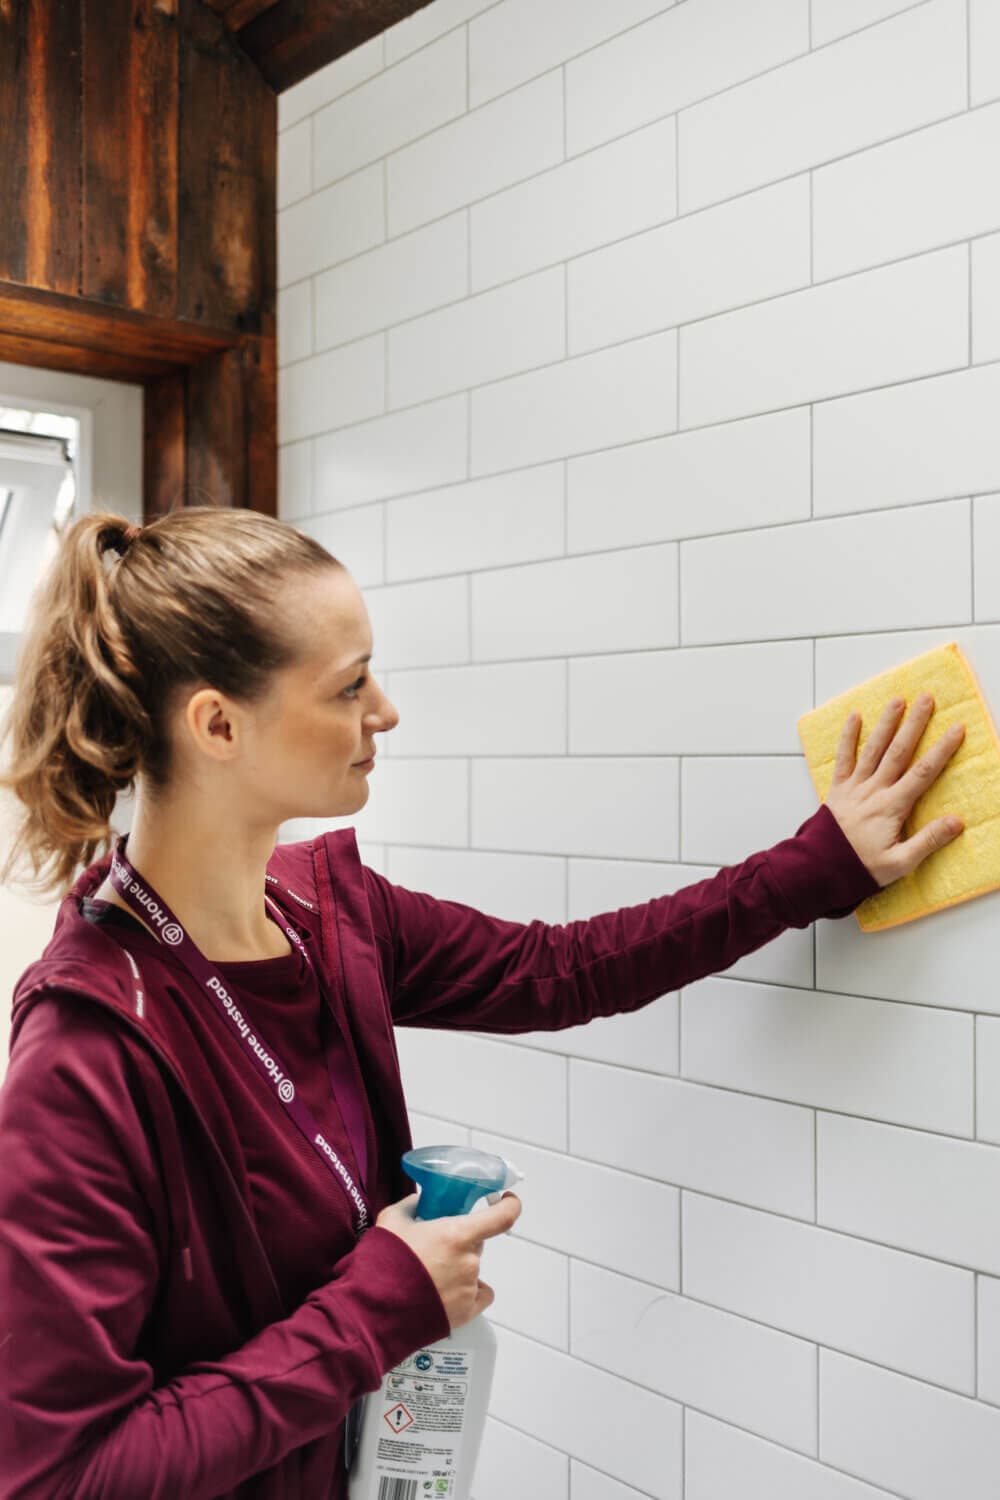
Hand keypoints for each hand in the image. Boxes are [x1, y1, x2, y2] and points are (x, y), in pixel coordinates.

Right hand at [375, 1190, 521, 1329]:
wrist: (372, 1310)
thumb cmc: (383, 1262)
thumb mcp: (391, 1221)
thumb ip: (410, 1206)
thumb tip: (420, 1203)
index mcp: (457, 1235)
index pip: (502, 1217)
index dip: (509, 1205)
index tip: (506, 1199)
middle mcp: (469, 1262)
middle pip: (476, 1244)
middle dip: (459, 1242)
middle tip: (434, 1246)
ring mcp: (468, 1289)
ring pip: (472, 1269)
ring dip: (457, 1267)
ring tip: (427, 1276)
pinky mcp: (465, 1313)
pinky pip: (478, 1295)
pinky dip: (468, 1291)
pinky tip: (447, 1291)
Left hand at [824, 692, 965, 888]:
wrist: (821, 869)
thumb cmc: (862, 867)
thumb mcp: (900, 863)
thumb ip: (928, 841)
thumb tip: (957, 822)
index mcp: (892, 807)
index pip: (923, 773)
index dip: (941, 750)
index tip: (956, 729)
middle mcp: (874, 790)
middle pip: (899, 751)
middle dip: (915, 724)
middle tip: (927, 699)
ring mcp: (854, 787)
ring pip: (873, 749)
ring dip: (886, 723)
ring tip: (898, 700)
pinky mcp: (838, 788)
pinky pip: (843, 758)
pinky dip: (848, 737)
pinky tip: (855, 717)